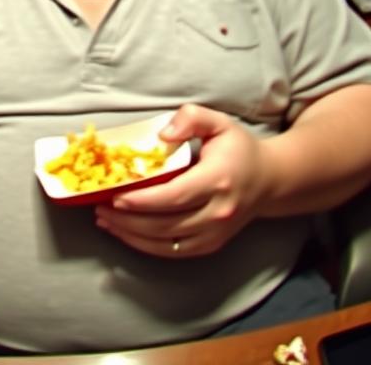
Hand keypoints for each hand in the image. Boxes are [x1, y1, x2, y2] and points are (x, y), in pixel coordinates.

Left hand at [94, 104, 269, 257]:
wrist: (270, 180)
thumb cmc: (239, 149)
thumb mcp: (219, 122)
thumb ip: (191, 118)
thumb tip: (163, 134)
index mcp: (217, 180)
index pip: (174, 197)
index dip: (142, 200)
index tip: (115, 197)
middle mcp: (218, 212)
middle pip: (164, 224)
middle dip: (128, 220)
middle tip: (100, 209)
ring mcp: (215, 233)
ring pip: (165, 243)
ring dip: (131, 235)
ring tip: (105, 221)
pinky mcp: (211, 245)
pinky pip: (173, 251)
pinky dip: (146, 246)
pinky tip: (126, 234)